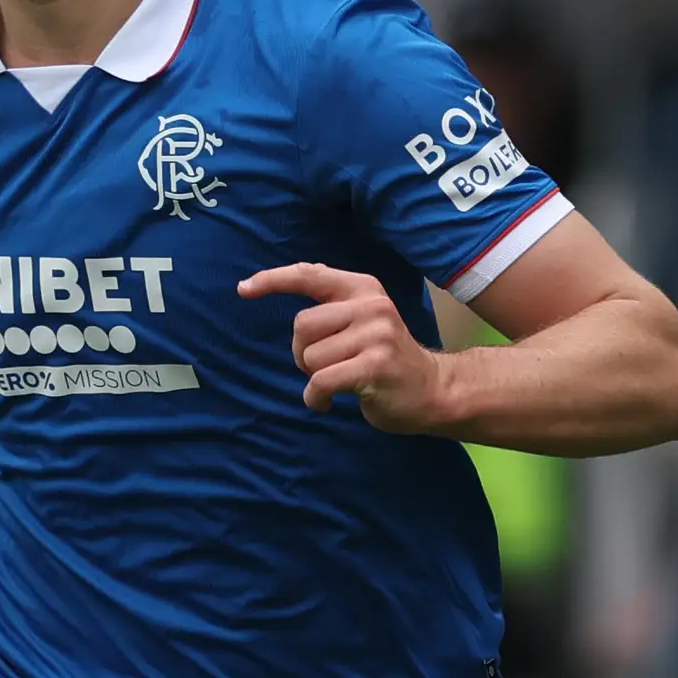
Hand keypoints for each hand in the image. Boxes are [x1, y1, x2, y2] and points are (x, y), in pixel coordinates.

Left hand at [239, 263, 463, 431]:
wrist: (434, 389)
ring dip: (314, 378)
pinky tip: (328, 402)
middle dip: (302, 353)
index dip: (272, 281)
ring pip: (310, 357)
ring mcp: (375, 336)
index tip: (243, 289)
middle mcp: (370, 306)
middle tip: (325, 366)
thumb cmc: (387, 357)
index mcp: (363, 289)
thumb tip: (291, 277)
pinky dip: (316, 398)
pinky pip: (321, 382)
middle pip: (302, 326)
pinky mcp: (374, 367)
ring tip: (337, 382)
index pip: (309, 275)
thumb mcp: (365, 319)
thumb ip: (334, 304)